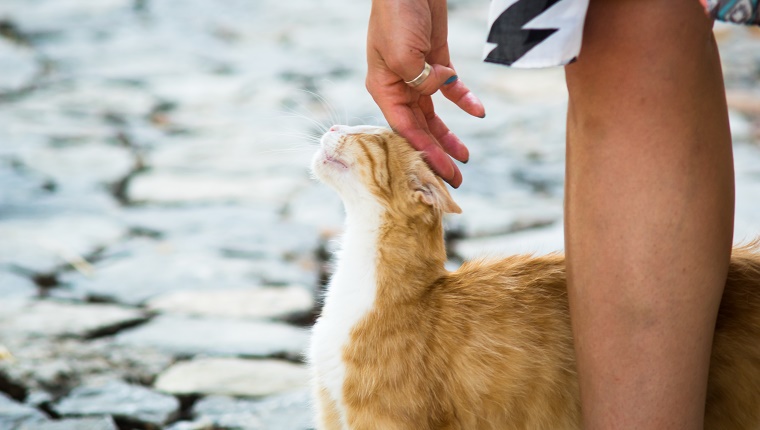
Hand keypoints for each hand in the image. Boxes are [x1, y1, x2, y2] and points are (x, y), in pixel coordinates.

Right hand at [366, 0, 484, 187]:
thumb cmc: (397, 15)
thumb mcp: (403, 53)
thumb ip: (420, 81)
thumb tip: (439, 90)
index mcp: (384, 88)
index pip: (404, 129)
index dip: (423, 153)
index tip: (441, 173)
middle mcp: (399, 86)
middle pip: (419, 128)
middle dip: (437, 154)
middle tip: (455, 179)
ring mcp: (417, 74)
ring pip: (434, 114)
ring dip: (449, 135)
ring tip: (465, 157)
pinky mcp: (436, 61)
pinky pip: (451, 88)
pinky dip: (464, 100)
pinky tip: (477, 112)